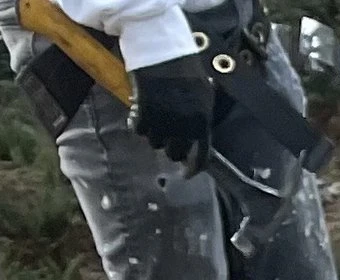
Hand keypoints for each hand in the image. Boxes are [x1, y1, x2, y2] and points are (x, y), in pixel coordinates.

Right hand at [129, 52, 215, 169]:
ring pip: (155, 142)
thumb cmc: (182, 65)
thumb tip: (198, 139)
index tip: (185, 175)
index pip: (201, 156)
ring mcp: (163, 121)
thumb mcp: (203, 92)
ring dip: (153, 131)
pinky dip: (136, 123)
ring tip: (153, 113)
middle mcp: (184, 126)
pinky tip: (137, 111)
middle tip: (164, 133)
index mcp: (202, 121)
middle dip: (169, 145)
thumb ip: (202, 117)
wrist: (160, 45)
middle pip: (174, 152)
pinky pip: (138, 130)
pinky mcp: (143, 113)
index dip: (192, 169)